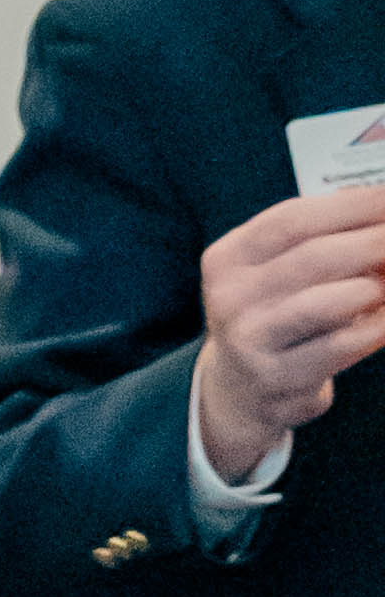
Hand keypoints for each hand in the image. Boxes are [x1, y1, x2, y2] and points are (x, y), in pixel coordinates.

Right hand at [193, 186, 384, 481]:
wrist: (238, 391)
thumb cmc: (272, 316)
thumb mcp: (274, 271)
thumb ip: (318, 240)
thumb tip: (379, 211)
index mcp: (228, 260)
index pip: (292, 219)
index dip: (351, 205)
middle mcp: (230, 299)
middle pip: (314, 257)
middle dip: (374, 241)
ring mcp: (251, 342)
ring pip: (328, 303)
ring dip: (376, 286)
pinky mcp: (278, 379)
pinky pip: (342, 346)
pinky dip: (376, 327)